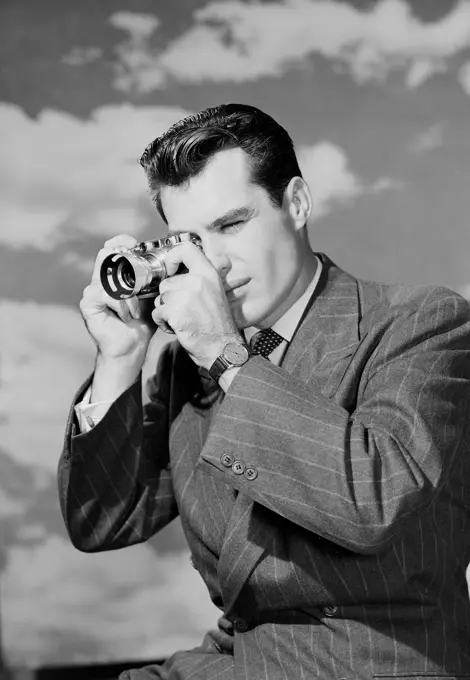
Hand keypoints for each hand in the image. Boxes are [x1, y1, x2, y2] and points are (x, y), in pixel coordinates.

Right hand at [79, 234, 155, 360]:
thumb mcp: (152, 295)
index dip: (121, 241)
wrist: (132, 347)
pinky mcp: (88, 304)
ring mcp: (92, 291)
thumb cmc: (142, 322)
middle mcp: (100, 280)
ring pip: (108, 276)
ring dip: (128, 293)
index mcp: (114, 275)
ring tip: (136, 309)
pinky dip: (121, 304)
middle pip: (106, 256)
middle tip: (140, 281)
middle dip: (126, 265)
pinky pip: (104, 294)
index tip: (135, 244)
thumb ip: (155, 278)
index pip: (111, 248)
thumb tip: (172, 260)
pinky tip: (127, 316)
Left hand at [151, 242, 241, 367]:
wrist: (222, 348)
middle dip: (169, 298)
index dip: (172, 257)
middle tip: (184, 310)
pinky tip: (178, 327)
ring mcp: (186, 295)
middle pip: (166, 282)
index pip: (186, 249)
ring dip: (166, 311)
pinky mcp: (175, 311)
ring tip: (183, 320)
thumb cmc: (218, 325)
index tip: (170, 270)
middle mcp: (198, 280)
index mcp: (208, 274)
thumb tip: (180, 269)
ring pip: (160, 298)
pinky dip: (163, 322)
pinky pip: (157, 312)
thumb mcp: (214, 292)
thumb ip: (199, 279)